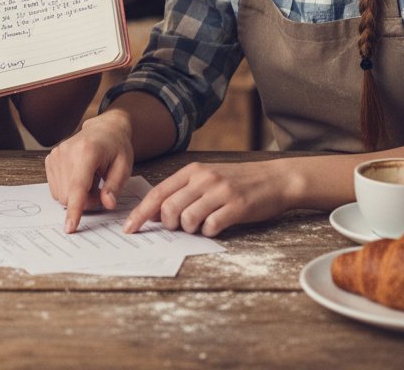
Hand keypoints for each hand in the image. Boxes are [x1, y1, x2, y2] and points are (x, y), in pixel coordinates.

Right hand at [45, 109, 134, 232]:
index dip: (74, 208)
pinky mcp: (50, 159)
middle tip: (100, 189)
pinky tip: (80, 178)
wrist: (103, 129)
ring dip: (77, 196)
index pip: (78, 186)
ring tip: (91, 181)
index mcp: (87, 151)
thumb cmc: (116, 147)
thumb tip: (107, 204)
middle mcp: (66, 152)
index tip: (70, 227)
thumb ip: (114, 187)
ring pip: (61, 194)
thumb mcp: (124, 167)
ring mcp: (56, 154)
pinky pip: (56, 188)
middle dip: (85, 201)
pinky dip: (68, 190)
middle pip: (68, 195)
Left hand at [122, 160, 297, 236]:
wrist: (274, 179)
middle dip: (169, 225)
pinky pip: (212, 226)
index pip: (157, 193)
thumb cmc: (237, 181)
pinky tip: (218, 225)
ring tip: (202, 224)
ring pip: (188, 219)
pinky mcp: (237, 206)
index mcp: (192, 171)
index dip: (140, 213)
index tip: (129, 228)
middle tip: (181, 226)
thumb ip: (181, 192)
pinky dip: (210, 232)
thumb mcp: (206, 179)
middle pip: (169, 208)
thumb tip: (154, 214)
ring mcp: (220, 191)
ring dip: (190, 229)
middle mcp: (203, 179)